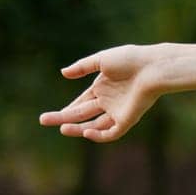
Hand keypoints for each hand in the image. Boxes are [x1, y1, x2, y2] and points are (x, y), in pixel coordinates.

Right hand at [38, 44, 160, 142]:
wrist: (152, 67)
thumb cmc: (130, 60)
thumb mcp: (102, 59)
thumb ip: (83, 66)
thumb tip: (63, 72)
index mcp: (102, 88)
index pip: (81, 103)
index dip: (67, 109)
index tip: (50, 116)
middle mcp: (108, 102)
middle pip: (82, 114)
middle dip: (63, 118)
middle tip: (43, 120)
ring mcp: (118, 112)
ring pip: (94, 125)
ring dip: (77, 128)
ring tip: (61, 128)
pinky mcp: (128, 120)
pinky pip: (111, 133)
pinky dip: (99, 135)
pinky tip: (85, 131)